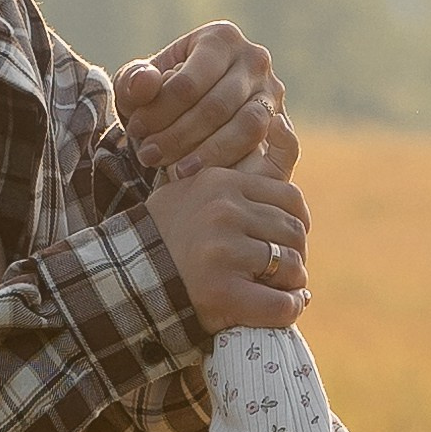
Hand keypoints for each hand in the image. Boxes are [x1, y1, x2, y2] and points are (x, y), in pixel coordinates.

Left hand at [115, 22, 289, 179]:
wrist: (194, 114)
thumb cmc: (163, 97)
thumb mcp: (140, 86)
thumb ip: (135, 82)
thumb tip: (146, 83)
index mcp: (221, 38)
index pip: (189, 83)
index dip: (159, 111)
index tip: (136, 133)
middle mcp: (255, 61)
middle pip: (217, 107)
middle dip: (179, 136)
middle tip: (150, 157)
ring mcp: (274, 95)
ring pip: (247, 129)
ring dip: (210, 155)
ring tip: (177, 172)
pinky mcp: (286, 128)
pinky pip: (280, 149)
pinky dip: (253, 161)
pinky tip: (220, 176)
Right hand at [147, 145, 308, 334]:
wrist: (133, 277)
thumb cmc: (173, 235)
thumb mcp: (199, 189)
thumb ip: (239, 166)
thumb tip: (282, 122)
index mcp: (221, 184)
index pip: (289, 199)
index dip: (297, 224)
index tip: (289, 241)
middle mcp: (224, 213)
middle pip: (293, 232)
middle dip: (296, 254)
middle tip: (285, 270)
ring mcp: (224, 252)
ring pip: (291, 266)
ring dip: (293, 282)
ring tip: (281, 289)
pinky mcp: (225, 293)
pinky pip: (282, 304)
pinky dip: (290, 309)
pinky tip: (285, 308)